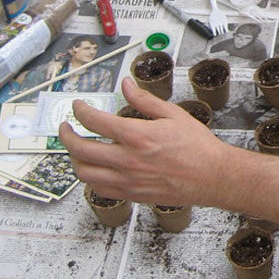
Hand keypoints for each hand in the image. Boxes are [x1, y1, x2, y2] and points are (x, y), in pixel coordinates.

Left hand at [59, 77, 233, 205]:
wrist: (212, 176)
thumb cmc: (198, 147)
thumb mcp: (174, 114)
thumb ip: (145, 100)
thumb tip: (126, 85)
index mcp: (138, 136)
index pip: (95, 121)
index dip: (80, 111)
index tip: (79, 107)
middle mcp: (128, 159)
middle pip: (80, 148)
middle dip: (66, 135)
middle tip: (66, 128)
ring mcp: (127, 179)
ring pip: (84, 172)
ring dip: (74, 159)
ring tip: (78, 149)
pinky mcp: (131, 194)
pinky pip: (98, 189)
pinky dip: (90, 178)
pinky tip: (95, 168)